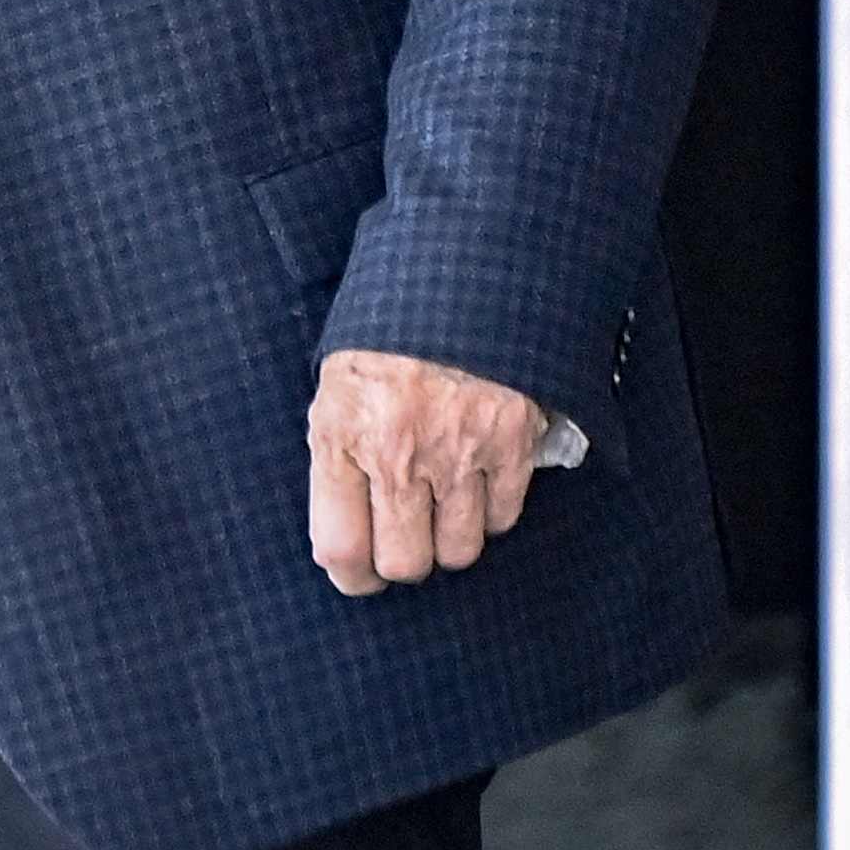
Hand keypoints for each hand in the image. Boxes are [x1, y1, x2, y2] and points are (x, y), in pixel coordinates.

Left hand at [306, 348, 548, 596]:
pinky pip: (502, 518)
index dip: (350, 575)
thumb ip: (337, 454)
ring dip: (449, 539)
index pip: (340, 547)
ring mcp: (460, 452)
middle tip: (403, 542)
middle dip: (402, 562)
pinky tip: (476, 482)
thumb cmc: (388, 333)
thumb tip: (346, 532)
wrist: (461, 273)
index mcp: (342, 433)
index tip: (358, 574)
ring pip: (458, 551)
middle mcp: (399, 452)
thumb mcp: (337, 385)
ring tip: (441, 507)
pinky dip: (490, 512)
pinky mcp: (512, 445)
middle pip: (404, 564)